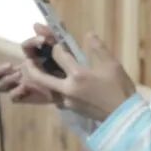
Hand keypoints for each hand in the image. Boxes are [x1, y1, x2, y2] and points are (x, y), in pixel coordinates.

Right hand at [0, 24, 61, 104]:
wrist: (78, 90)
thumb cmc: (69, 69)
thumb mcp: (63, 51)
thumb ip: (52, 36)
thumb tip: (36, 24)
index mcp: (34, 57)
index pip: (25, 47)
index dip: (31, 42)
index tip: (43, 40)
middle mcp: (24, 71)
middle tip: (9, 65)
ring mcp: (23, 85)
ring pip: (2, 84)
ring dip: (6, 79)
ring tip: (19, 76)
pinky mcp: (28, 97)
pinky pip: (14, 97)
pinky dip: (16, 92)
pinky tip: (25, 88)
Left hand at [18, 32, 135, 120]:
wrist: (123, 115)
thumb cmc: (120, 88)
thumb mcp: (113, 65)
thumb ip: (99, 49)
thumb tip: (89, 34)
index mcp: (78, 75)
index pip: (59, 57)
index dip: (56, 48)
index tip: (57, 44)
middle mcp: (68, 88)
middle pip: (41, 78)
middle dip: (32, 68)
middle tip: (27, 61)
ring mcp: (67, 101)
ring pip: (48, 89)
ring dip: (43, 81)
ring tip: (42, 74)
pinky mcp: (71, 109)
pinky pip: (58, 97)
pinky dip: (55, 90)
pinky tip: (61, 87)